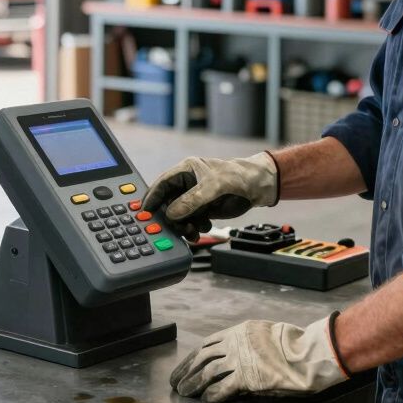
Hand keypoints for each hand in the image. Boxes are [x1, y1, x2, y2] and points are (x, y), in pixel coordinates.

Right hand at [142, 152, 278, 239]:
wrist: (258, 187)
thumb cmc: (238, 176)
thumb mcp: (213, 187)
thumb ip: (192, 200)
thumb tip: (172, 213)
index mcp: (185, 171)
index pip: (162, 184)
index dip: (152, 198)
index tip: (144, 212)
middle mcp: (187, 185)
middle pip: (168, 204)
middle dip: (170, 217)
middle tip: (175, 227)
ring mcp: (194, 199)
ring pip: (178, 216)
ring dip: (182, 226)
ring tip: (192, 231)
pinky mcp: (202, 211)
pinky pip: (190, 222)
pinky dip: (193, 229)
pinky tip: (202, 229)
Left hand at [169, 316, 348, 402]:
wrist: (305, 354)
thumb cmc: (290, 344)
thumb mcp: (263, 335)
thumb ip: (246, 343)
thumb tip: (231, 356)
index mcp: (239, 331)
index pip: (208, 344)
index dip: (194, 356)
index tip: (185, 365)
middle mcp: (235, 343)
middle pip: (203, 357)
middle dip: (187, 370)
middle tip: (177, 381)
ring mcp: (240, 359)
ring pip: (208, 372)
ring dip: (194, 383)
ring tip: (184, 392)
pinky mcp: (246, 377)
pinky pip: (223, 387)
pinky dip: (212, 394)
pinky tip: (205, 399)